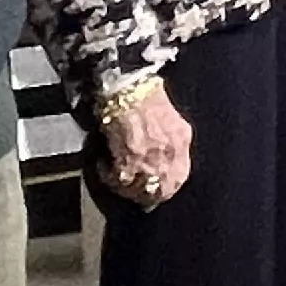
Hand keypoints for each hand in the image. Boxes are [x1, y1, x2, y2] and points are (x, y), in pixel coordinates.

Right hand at [94, 83, 192, 208]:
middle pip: (163, 189)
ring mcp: (150, 160)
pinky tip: (103, 167)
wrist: (128, 89)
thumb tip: (166, 163)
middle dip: (150, 195)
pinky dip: (109, 178)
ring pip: (140, 189)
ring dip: (127, 189)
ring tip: (117, 181)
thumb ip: (171, 142)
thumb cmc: (146, 99)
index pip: (180, 177)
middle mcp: (170, 153)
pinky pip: (118, 182)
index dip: (168, 187)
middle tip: (137, 196)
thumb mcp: (170, 120)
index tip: (158, 192)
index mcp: (182, 140)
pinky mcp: (128, 162)